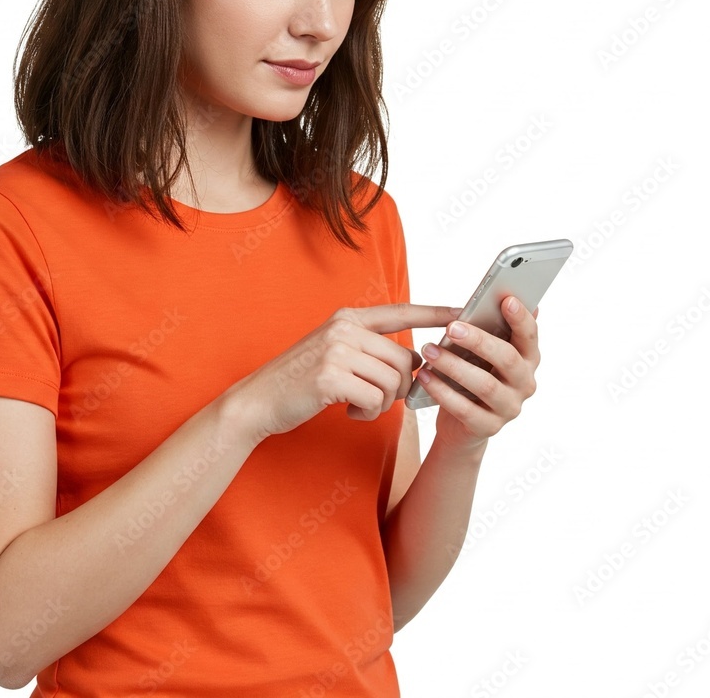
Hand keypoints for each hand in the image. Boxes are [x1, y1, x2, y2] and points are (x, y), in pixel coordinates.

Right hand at [227, 303, 461, 444]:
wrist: (260, 400)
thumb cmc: (302, 381)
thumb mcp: (336, 353)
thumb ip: (371, 349)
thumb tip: (415, 359)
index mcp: (347, 317)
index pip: (401, 311)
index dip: (435, 313)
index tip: (463, 312)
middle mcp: (343, 328)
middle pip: (404, 359)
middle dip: (400, 386)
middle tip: (377, 398)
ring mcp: (336, 350)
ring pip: (393, 381)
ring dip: (382, 402)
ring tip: (357, 404)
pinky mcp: (331, 377)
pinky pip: (375, 399)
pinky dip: (368, 413)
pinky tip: (348, 412)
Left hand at [415, 296, 540, 451]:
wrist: (462, 424)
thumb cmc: (472, 375)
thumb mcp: (481, 353)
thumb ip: (489, 330)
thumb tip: (497, 297)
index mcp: (526, 360)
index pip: (530, 337)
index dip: (521, 319)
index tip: (506, 300)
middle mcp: (524, 384)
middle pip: (507, 358)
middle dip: (479, 340)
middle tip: (451, 326)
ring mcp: (509, 408)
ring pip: (485, 384)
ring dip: (454, 365)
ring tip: (428, 349)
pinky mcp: (488, 427)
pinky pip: (464, 409)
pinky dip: (442, 391)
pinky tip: (425, 376)